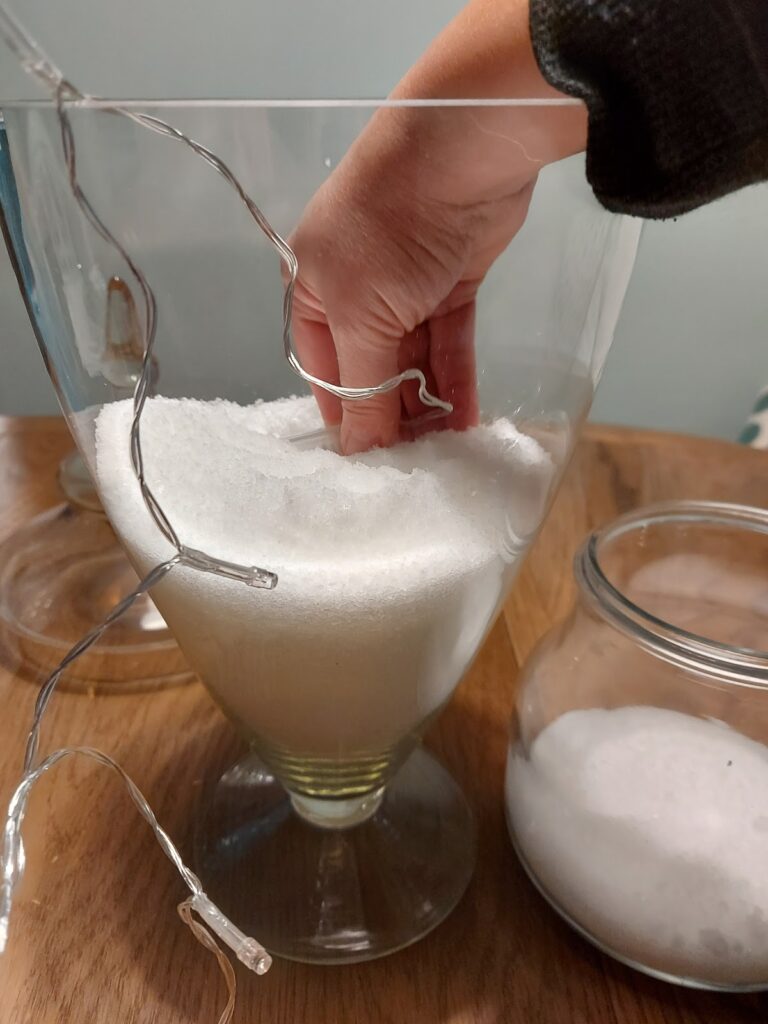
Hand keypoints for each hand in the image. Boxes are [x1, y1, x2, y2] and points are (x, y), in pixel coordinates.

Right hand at [290, 0, 585, 453]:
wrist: (461, 155)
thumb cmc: (388, 229)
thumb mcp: (361, 318)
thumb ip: (363, 388)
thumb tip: (358, 450)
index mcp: (312, 291)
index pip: (324, 372)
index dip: (347, 416)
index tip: (369, 464)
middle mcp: (355, 291)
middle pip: (372, 369)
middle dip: (392, 414)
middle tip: (414, 464)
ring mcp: (406, 286)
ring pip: (414, 360)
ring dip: (428, 403)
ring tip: (444, 450)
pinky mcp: (453, 281)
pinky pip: (449, 343)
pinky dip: (456, 379)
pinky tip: (465, 419)